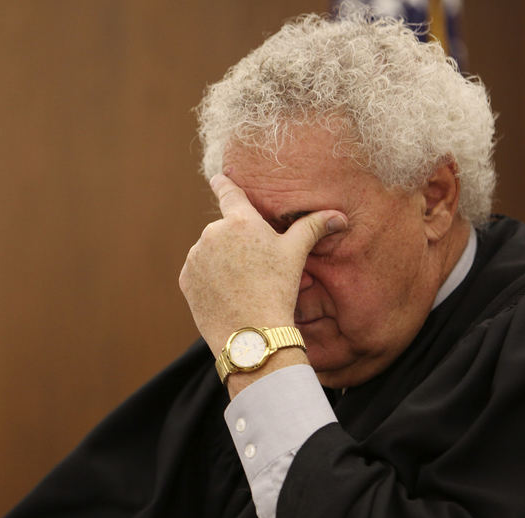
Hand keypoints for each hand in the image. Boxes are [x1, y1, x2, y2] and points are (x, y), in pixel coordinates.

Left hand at [179, 173, 346, 358]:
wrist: (251, 333)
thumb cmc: (278, 290)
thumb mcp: (296, 255)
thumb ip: (312, 228)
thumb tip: (339, 217)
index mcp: (239, 220)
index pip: (228, 192)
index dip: (223, 183)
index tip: (217, 177)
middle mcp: (212, 233)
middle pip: (225, 231)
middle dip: (236, 244)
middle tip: (255, 269)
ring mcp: (196, 256)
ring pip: (210, 253)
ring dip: (222, 262)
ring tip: (243, 285)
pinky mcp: (185, 279)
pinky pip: (198, 273)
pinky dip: (209, 280)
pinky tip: (226, 294)